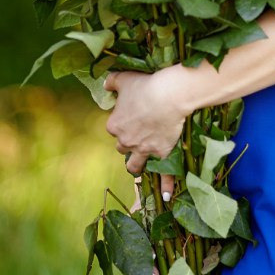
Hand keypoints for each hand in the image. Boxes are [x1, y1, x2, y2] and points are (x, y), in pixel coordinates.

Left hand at [103, 67, 187, 199]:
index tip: (131, 117)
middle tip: (138, 134)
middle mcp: (126, 142)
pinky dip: (164, 186)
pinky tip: (165, 196)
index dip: (122, 123)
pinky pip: (163, 174)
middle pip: (123, 148)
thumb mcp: (124, 78)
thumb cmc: (145, 85)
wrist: (169, 95)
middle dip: (129, 143)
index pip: (114, 129)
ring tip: (141, 162)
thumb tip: (105, 84)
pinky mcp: (161, 154)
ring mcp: (144, 150)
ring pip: (135, 165)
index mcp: (114, 125)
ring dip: (137, 164)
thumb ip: (111, 81)